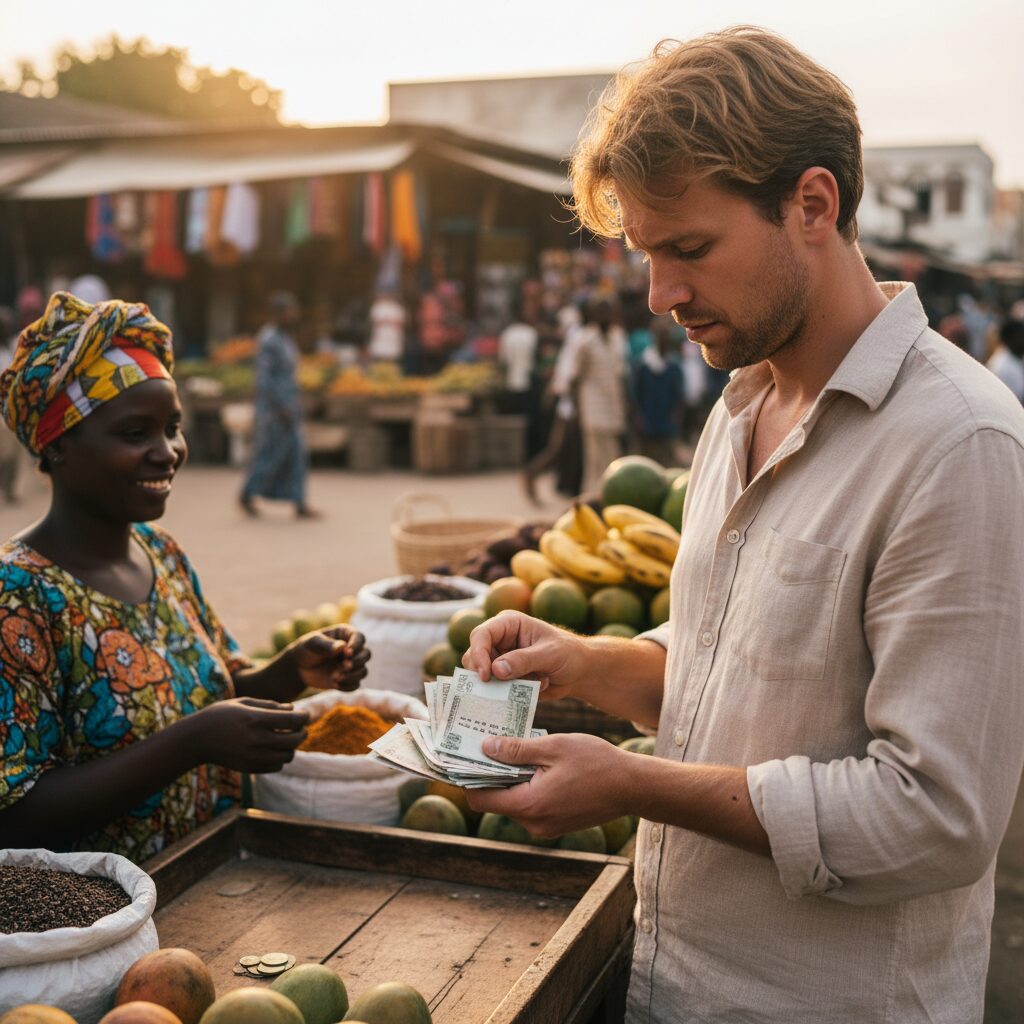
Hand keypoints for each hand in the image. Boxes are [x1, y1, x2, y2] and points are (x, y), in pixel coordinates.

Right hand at [189, 697, 309, 773]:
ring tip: (286, 739)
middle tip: (300, 728)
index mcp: (256, 720)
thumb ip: (270, 705)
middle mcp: (257, 740)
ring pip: (288, 756)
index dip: (304, 717)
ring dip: (292, 747)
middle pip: (295, 740)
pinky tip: (274, 750)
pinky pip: (276, 767)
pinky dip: (280, 759)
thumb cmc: (220, 715)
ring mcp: (254, 756)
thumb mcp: (244, 702)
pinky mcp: (250, 768)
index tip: (305, 715)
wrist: (196, 739)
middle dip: (302, 732)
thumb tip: (293, 710)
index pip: (293, 720)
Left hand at [288, 625, 369, 691]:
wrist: (299, 667)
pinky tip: (335, 685)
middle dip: (357, 662)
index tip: (347, 652)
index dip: (357, 645)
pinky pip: (356, 685)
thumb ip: (326, 645)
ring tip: (335, 678)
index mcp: (346, 635)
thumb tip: (341, 647)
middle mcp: (352, 649)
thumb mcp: (313, 643)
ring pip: (363, 671)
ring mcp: (351, 665)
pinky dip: (348, 686)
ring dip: (351, 676)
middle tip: (343, 666)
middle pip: (366, 655)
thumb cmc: (306, 649)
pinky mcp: (348, 679)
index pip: (360, 637)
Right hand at [462, 610, 587, 700]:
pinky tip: (534, 687)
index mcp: (508, 624)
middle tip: (503, 686)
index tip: (485, 676)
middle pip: (473, 656)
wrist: (580, 672)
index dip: (478, 654)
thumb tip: (495, 670)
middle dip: (485, 674)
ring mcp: (500, 660)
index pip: (481, 635)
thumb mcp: (549, 654)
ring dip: (502, 685)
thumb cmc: (568, 654)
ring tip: (530, 683)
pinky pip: (494, 689)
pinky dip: (509, 693)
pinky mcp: (505, 678)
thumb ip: (523, 660)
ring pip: (481, 676)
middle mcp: (500, 640)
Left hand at [465, 733, 635, 838]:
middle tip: (487, 745)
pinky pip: (531, 805)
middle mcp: (534, 823)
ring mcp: (546, 827)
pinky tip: (536, 765)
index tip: (463, 756)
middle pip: (496, 801)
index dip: (468, 777)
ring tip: (515, 750)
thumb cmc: (596, 762)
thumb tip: (485, 748)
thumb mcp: (553, 747)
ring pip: (514, 802)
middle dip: (490, 774)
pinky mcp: (557, 824)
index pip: (481, 799)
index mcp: (529, 804)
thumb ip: (517, 750)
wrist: (633, 787)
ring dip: (511, 779)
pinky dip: (527, 787)